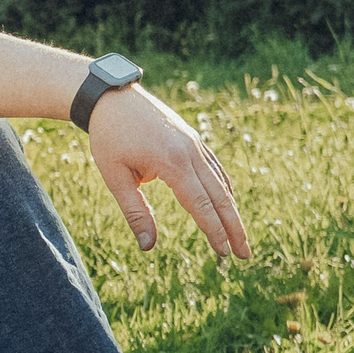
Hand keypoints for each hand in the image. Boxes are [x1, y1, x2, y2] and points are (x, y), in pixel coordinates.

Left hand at [88, 85, 251, 259]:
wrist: (111, 98)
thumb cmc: (108, 138)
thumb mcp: (114, 177)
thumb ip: (135, 212)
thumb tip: (148, 247)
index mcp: (172, 163)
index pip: (200, 204)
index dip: (214, 230)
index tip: (224, 253)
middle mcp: (191, 152)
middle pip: (220, 196)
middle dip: (234, 227)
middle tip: (245, 255)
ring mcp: (195, 144)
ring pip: (221, 182)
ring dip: (232, 210)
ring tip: (239, 236)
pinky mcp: (193, 139)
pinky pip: (214, 168)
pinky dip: (223, 188)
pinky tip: (226, 204)